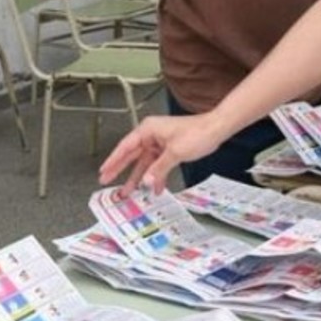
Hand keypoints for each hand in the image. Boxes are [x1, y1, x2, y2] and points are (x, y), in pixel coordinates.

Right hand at [99, 114, 227, 193]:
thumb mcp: (175, 153)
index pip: (125, 147)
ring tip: (129, 192)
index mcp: (148, 130)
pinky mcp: (169, 149)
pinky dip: (156, 175)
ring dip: (139, 177)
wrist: (216, 129)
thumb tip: (145, 181)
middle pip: (132, 155)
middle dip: (121, 170)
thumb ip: (158, 169)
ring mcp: (160, 142)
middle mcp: (151, 135)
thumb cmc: (197, 133)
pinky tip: (154, 188)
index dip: (113, 161)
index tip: (103, 171)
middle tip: (107, 181)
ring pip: (145, 162)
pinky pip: (157, 164)